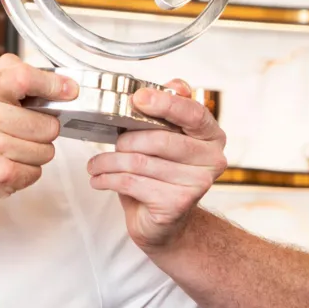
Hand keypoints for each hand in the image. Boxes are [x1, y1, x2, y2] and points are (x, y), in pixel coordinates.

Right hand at [0, 54, 78, 205]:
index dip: (53, 85)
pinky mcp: (0, 175)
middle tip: (21, 131)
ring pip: (46, 151)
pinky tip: (6, 164)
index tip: (68, 91)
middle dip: (42, 129)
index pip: (24, 78)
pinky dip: (26, 171)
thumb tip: (55, 78)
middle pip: (47, 124)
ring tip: (10, 149)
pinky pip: (36, 172)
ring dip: (35, 152)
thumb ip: (7, 74)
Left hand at [86, 79, 226, 249]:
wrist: (165, 222)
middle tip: (112, 145)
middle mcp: (212, 159)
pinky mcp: (177, 204)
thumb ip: (170, 112)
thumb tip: (176, 84)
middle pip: (159, 139)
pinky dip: (108, 179)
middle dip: (126, 141)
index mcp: (212, 136)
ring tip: (96, 165)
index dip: (165, 103)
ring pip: (139, 162)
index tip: (138, 98)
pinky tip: (100, 179)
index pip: (193, 113)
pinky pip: (132, 182)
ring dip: (108, 162)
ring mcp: (197, 184)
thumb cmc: (163, 176)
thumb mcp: (165, 140)